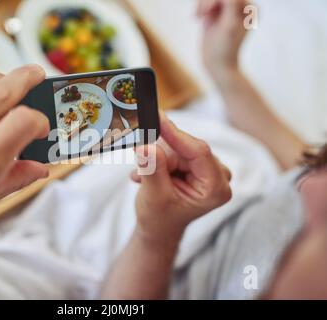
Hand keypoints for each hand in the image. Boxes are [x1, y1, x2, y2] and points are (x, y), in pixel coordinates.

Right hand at [132, 115, 231, 243]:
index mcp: (216, 188)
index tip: (157, 118)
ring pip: (177, 148)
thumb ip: (152, 169)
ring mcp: (209, 169)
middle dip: (160, 155)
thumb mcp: (153, 195)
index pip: (198, 151)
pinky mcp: (197, 164)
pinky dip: (158, 160)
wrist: (158, 228)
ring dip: (156, 160)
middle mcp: (218, 176)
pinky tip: (148, 176)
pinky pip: (175, 150)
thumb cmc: (159, 218)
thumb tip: (146, 146)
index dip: (176, 134)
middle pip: (185, 148)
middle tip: (141, 165)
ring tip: (145, 178)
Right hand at [197, 0, 249, 78]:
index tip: (207, 12)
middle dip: (208, 2)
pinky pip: (206, 2)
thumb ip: (230, 5)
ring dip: (202, 4)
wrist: (217, 64)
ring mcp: (227, 9)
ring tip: (198, 16)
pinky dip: (200, 8)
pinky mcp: (216, 13)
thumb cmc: (225, 48)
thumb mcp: (229, 25)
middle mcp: (241, 6)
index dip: (217, 0)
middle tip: (201, 14)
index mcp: (250, 8)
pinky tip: (197, 18)